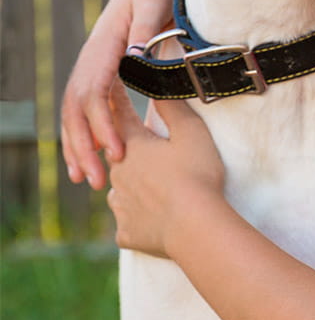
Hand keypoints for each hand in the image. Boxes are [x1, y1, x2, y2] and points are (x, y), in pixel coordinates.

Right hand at [60, 0, 178, 187]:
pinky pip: (89, 105)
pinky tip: (95, 155)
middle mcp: (95, 56)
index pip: (95, 93)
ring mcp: (97, 62)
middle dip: (82, 145)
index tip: (117, 154)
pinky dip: (88, 131)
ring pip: (76, 111)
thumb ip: (145, 28)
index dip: (102, 126)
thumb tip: (133, 58)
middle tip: (93, 181)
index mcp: (106, 45)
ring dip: (79, 145)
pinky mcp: (107, 68)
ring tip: (85, 180)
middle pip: (76, 108)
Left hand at [107, 86, 225, 257]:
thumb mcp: (192, 133)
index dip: (118, 101)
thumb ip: (173, 109)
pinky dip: (140, 219)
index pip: (122, 117)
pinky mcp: (126, 231)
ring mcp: (120, 205)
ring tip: (156, 192)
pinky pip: (129, 222)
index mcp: (134, 147)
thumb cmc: (196, 175)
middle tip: (148, 153)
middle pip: (118, 157)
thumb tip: (158, 87)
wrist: (193, 225)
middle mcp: (118, 174)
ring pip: (121, 191)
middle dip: (129, 153)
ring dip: (132, 188)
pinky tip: (154, 221)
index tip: (112, 88)